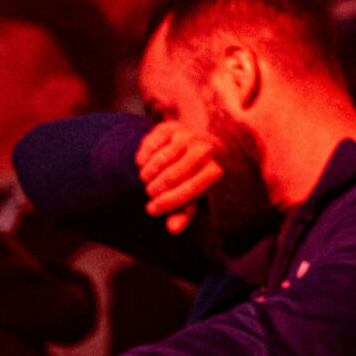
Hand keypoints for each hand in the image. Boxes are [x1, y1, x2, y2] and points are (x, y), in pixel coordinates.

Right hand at [136, 119, 222, 234]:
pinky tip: (141, 163)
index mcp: (214, 171)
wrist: (188, 152)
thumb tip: (173, 228)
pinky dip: (143, 156)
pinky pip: (152, 142)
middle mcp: (204, 150)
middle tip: (148, 193)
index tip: (151, 210)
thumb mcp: (188, 200)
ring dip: (148, 173)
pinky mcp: (170, 126)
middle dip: (155, 189)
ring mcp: (187, 135)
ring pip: (162, 158)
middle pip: (174, 175)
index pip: (190, 190)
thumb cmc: (188, 182)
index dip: (168, 202)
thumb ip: (182, 215)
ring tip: (145, 180)